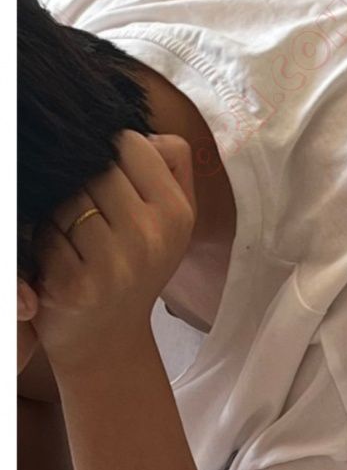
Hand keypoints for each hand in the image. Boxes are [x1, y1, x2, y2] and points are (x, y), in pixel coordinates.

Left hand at [29, 130, 195, 373]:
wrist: (111, 337)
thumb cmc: (141, 264)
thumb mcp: (175, 217)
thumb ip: (171, 165)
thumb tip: (142, 132)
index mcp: (178, 213)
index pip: (133, 143)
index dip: (116, 150)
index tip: (115, 174)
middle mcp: (151, 236)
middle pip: (96, 168)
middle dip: (87, 181)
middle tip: (95, 210)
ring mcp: (113, 262)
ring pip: (67, 197)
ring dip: (63, 210)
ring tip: (78, 234)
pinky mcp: (73, 284)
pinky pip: (45, 232)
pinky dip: (45, 240)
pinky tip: (62, 257)